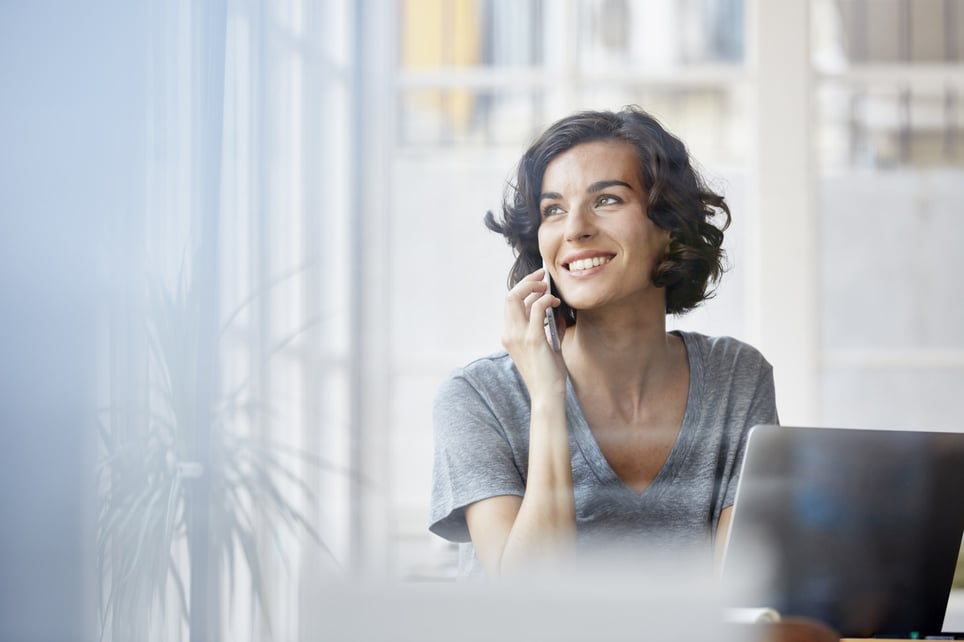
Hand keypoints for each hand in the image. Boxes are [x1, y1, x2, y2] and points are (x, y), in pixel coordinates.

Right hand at [502, 267, 566, 398]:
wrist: (547, 394)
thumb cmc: (548, 375)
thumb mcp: (548, 348)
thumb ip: (550, 330)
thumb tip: (559, 315)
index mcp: (509, 336)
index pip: (510, 304)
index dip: (523, 289)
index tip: (538, 283)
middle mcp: (509, 334)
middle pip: (509, 296)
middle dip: (526, 281)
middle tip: (542, 276)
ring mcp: (518, 336)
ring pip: (516, 297)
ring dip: (533, 286)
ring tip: (547, 286)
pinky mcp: (533, 338)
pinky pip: (537, 307)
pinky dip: (546, 299)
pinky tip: (555, 302)